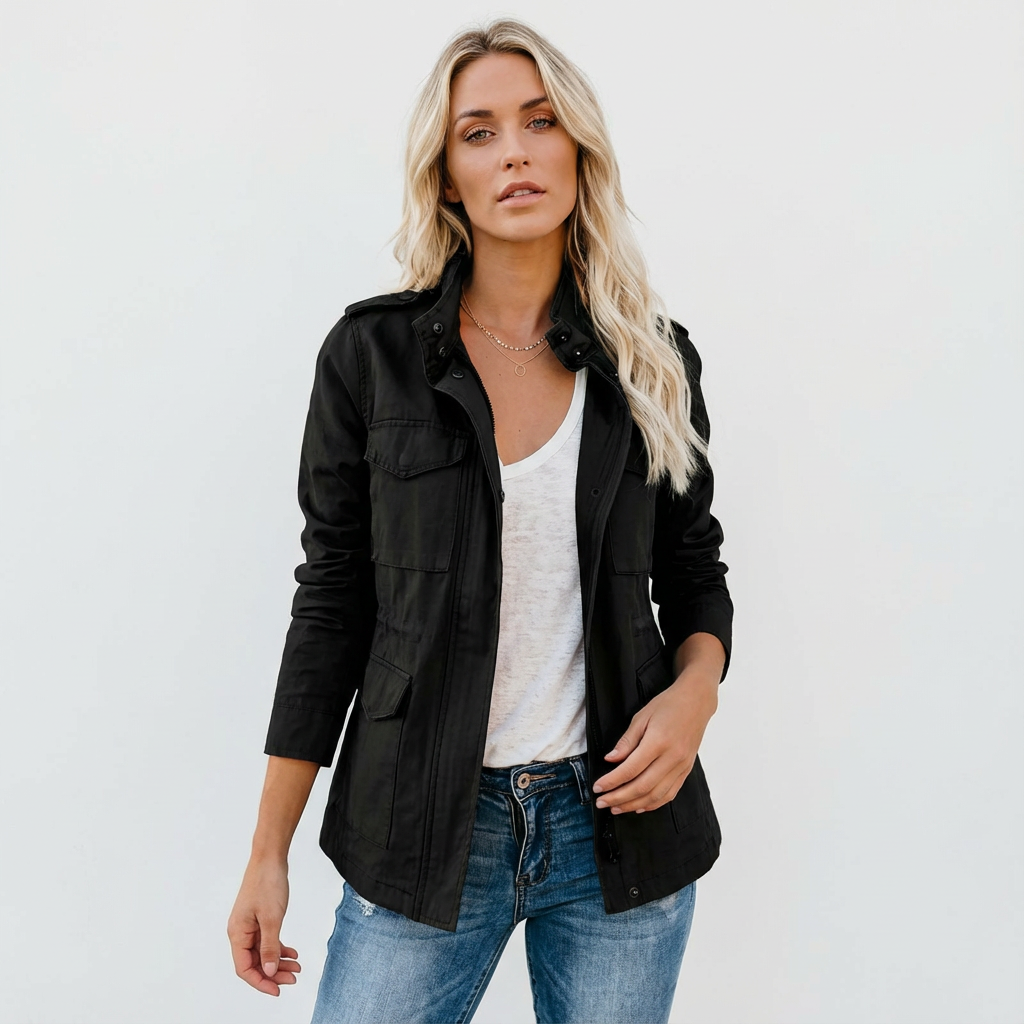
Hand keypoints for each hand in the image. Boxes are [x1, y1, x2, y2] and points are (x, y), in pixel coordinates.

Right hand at [227, 858, 301, 996]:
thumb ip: (270, 947)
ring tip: (297, 967)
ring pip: (262, 953)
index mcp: (237, 934)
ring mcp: (250, 925)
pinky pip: (267, 940)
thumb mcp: (272, 918)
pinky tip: (293, 953)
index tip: (278, 990)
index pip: (244, 968)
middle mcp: (240, 932)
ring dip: (279, 962)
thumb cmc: (267, 884)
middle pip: (254, 963)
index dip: (261, 982)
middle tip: (293, 978)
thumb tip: (269, 972)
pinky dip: (280, 948)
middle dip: (273, 973)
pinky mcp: (259, 918)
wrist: (270, 858)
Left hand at [591, 665, 718, 814]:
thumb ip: (626, 741)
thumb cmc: (668, 705)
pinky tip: (640, 806)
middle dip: (619, 798)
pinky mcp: (686, 771)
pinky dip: (653, 804)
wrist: (696, 702)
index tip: (598, 787)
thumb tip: (611, 759)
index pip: (630, 769)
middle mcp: (672, 757)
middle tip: (602, 802)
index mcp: (658, 742)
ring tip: (616, 807)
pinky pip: (670, 794)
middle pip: (642, 787)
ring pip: (656, 795)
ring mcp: (681, 766)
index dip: (612, 781)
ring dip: (634, 805)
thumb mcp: (641, 717)